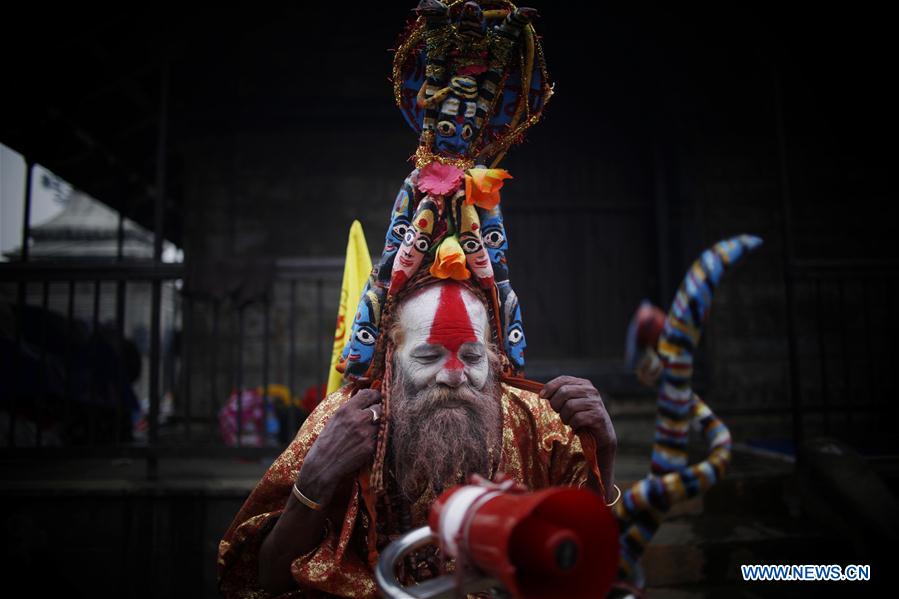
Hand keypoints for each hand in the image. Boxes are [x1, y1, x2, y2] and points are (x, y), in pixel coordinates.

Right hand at [295, 388, 381, 505]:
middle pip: (380, 407)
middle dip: (379, 411)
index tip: (376, 399)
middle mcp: (358, 418)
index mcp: (347, 409)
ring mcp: (366, 432)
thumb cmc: (327, 441)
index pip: (370, 394)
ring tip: (370, 430)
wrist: (323, 464)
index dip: (375, 396)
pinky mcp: (371, 446)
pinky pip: (381, 436)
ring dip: (379, 425)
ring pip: (383, 422)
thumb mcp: (335, 418)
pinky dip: (378, 437)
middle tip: (375, 416)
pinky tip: (369, 441)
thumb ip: (351, 407)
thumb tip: (366, 398)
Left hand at [540, 376, 615, 450]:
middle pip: (564, 391)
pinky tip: (575, 427)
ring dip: (564, 417)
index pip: (563, 379)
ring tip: (568, 421)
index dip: (550, 387)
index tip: (542, 396)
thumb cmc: (582, 419)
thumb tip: (541, 393)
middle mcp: (591, 391)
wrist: (601, 437)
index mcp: (583, 384)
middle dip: (556, 404)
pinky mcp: (598, 416)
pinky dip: (573, 425)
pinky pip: (577, 418)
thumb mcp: (571, 403)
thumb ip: (560, 396)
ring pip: (570, 406)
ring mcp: (596, 403)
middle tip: (557, 413)